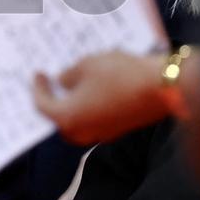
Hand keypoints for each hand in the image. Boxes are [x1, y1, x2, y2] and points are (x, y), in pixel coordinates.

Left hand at [32, 51, 168, 145]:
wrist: (161, 87)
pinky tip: (94, 90)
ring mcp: (103, 133)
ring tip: (73, 84)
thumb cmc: (119, 74)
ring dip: (73, 106)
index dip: (38, 88)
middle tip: (52, 83)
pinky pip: (96, 121)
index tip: (38, 73)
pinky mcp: (120, 129)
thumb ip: (68, 75)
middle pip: (60, 121)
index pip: (43, 105)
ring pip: (79, 123)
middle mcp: (83, 131)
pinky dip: (89, 108)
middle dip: (54, 103)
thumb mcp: (87, 65)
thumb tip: (63, 82)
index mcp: (68, 117)